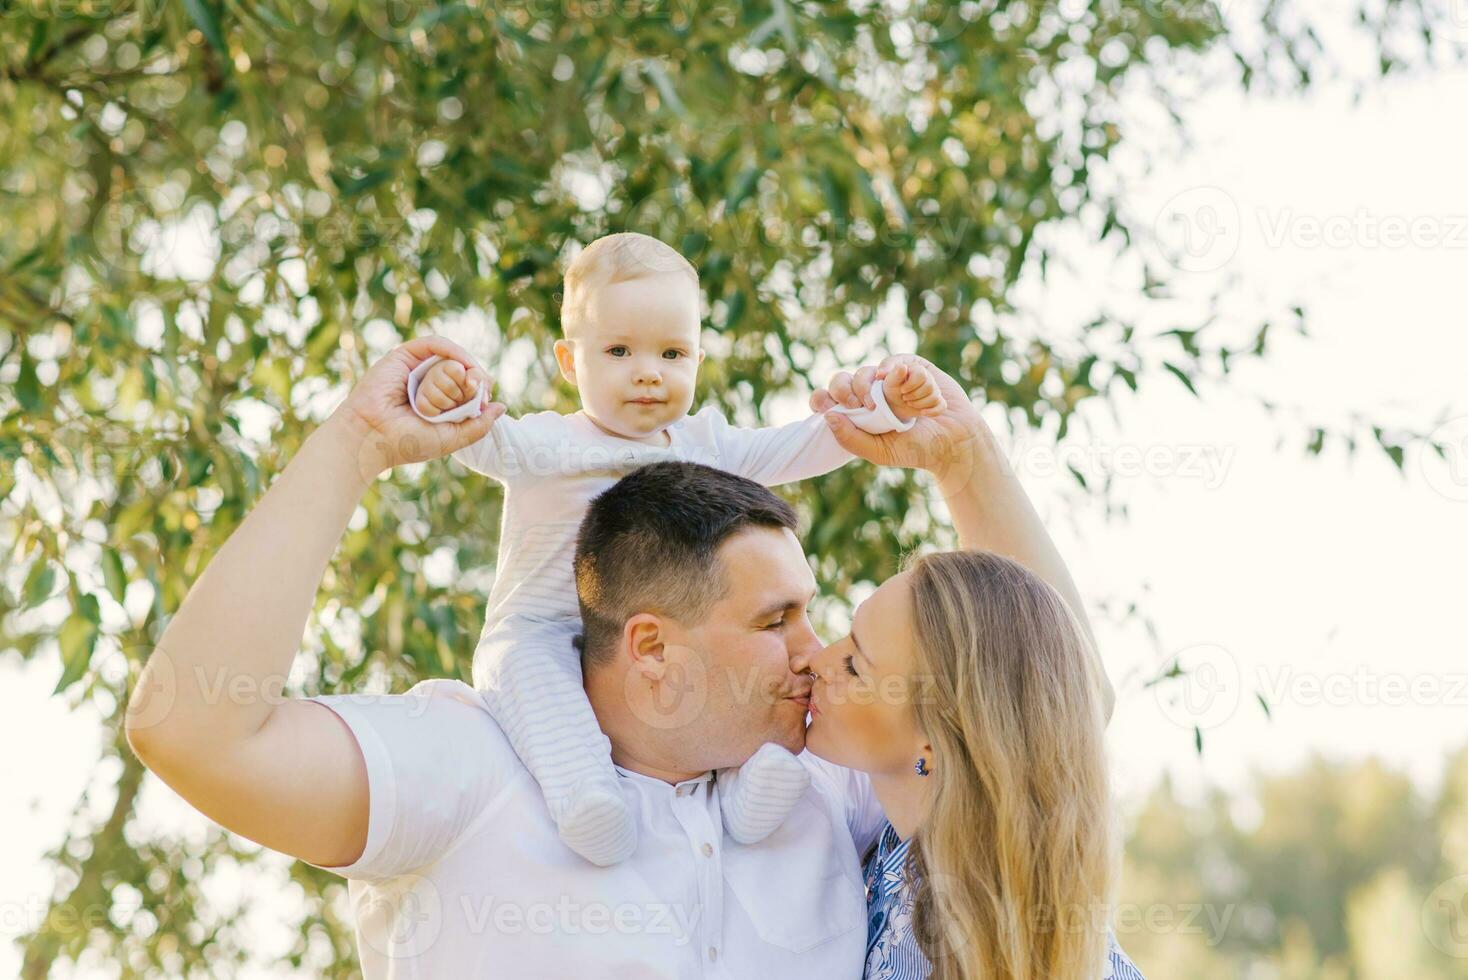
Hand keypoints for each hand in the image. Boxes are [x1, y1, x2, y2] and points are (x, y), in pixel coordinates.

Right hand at [327, 336, 504, 481]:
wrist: (372, 437)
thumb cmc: (408, 443)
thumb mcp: (453, 438)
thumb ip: (479, 425)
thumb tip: (502, 405)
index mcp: (441, 403)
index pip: (471, 386)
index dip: (482, 388)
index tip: (485, 398)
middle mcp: (431, 384)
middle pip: (464, 370)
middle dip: (472, 381)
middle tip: (469, 392)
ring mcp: (418, 369)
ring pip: (452, 359)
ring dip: (460, 371)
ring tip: (460, 384)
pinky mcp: (404, 356)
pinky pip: (435, 343)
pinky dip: (452, 350)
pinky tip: (460, 364)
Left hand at [810, 354, 988, 491]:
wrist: (954, 440)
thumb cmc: (916, 449)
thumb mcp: (880, 452)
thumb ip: (851, 439)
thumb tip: (827, 416)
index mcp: (856, 415)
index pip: (826, 399)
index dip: (823, 399)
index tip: (832, 409)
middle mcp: (868, 394)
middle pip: (841, 379)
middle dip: (847, 389)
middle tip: (862, 406)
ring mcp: (888, 379)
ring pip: (868, 371)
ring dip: (883, 390)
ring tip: (906, 408)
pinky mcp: (909, 366)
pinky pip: (896, 362)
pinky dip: (905, 378)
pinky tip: (913, 393)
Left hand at [880, 357, 945, 421]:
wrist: (893, 400)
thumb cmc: (891, 387)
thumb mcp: (888, 379)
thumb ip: (892, 372)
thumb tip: (902, 367)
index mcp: (917, 368)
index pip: (921, 374)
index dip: (911, 385)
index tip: (901, 390)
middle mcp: (928, 377)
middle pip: (929, 386)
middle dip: (914, 395)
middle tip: (904, 397)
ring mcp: (934, 389)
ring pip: (935, 397)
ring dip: (919, 404)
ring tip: (909, 403)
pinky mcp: (936, 400)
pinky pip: (942, 406)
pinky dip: (932, 411)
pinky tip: (922, 412)